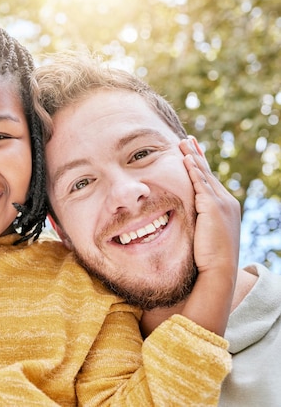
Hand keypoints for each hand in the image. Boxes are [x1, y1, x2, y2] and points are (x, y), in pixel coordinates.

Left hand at [179, 137, 240, 275]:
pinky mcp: (213, 207)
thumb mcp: (202, 234)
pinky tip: (186, 159)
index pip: (209, 180)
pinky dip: (194, 171)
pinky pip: (201, 184)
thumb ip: (196, 221)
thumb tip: (184, 218)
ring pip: (204, 174)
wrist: (218, 269)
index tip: (191, 152)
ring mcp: (221, 203)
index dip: (199, 165)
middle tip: (187, 139)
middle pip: (207, 172)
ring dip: (193, 157)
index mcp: (224, 207)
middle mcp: (226, 201)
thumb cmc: (207, 257)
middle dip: (196, 154)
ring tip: (183, 142)